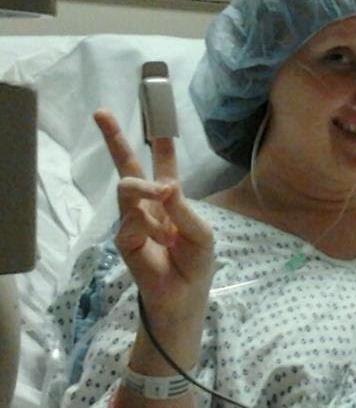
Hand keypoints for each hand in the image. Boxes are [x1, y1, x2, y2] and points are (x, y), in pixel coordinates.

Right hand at [94, 109, 214, 326]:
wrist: (185, 295)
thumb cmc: (197, 262)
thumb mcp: (201, 233)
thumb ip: (184, 208)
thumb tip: (167, 184)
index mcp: (171, 196)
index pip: (164, 162)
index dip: (160, 140)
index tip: (156, 113)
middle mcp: (149, 203)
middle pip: (129, 165)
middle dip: (115, 139)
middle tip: (101, 113)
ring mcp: (134, 219)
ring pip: (127, 187)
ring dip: (144, 190)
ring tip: (162, 201)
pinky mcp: (125, 238)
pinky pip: (131, 221)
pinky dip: (149, 227)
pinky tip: (160, 241)